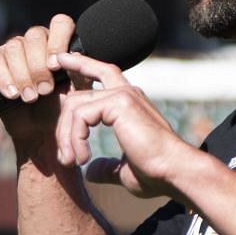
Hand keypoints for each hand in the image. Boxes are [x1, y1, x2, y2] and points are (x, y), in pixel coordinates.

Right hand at [0, 17, 80, 148]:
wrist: (42, 130)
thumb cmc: (63, 108)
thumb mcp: (79, 90)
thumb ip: (81, 70)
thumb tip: (74, 54)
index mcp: (61, 41)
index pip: (60, 24)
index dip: (58, 42)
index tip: (57, 67)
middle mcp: (38, 40)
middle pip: (35, 36)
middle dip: (39, 66)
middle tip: (45, 90)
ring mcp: (16, 49)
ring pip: (14, 47)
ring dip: (23, 75)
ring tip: (30, 98)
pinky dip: (4, 78)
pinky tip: (13, 95)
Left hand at [51, 50, 198, 199]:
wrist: (174, 172)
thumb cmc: (156, 174)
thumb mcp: (124, 170)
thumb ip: (106, 167)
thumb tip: (91, 171)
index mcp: (128, 103)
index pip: (101, 74)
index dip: (80, 66)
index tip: (61, 60)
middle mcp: (126, 93)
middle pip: (76, 96)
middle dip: (63, 127)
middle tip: (64, 159)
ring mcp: (123, 95)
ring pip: (74, 107)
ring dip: (66, 138)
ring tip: (71, 163)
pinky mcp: (119, 103)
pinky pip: (80, 115)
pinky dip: (75, 139)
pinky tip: (83, 159)